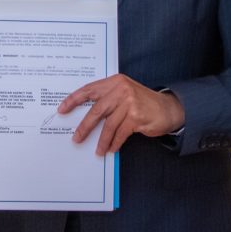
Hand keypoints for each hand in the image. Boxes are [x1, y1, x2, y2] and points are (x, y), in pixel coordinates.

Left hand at [58, 74, 184, 154]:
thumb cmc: (142, 102)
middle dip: (84, 127)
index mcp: (114, 82)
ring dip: (101, 140)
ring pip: (108, 125)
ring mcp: (129, 103)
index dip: (73, 100)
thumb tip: (84, 116)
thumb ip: (107, 99)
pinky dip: (114, 143)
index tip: (62, 109)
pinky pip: (120, 133)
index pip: (89, 90)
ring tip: (97, 150)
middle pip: (96, 110)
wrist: (169, 108)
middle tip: (76, 138)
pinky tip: (110, 149)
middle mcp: (121, 90)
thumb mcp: (124, 93)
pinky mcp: (136, 117)